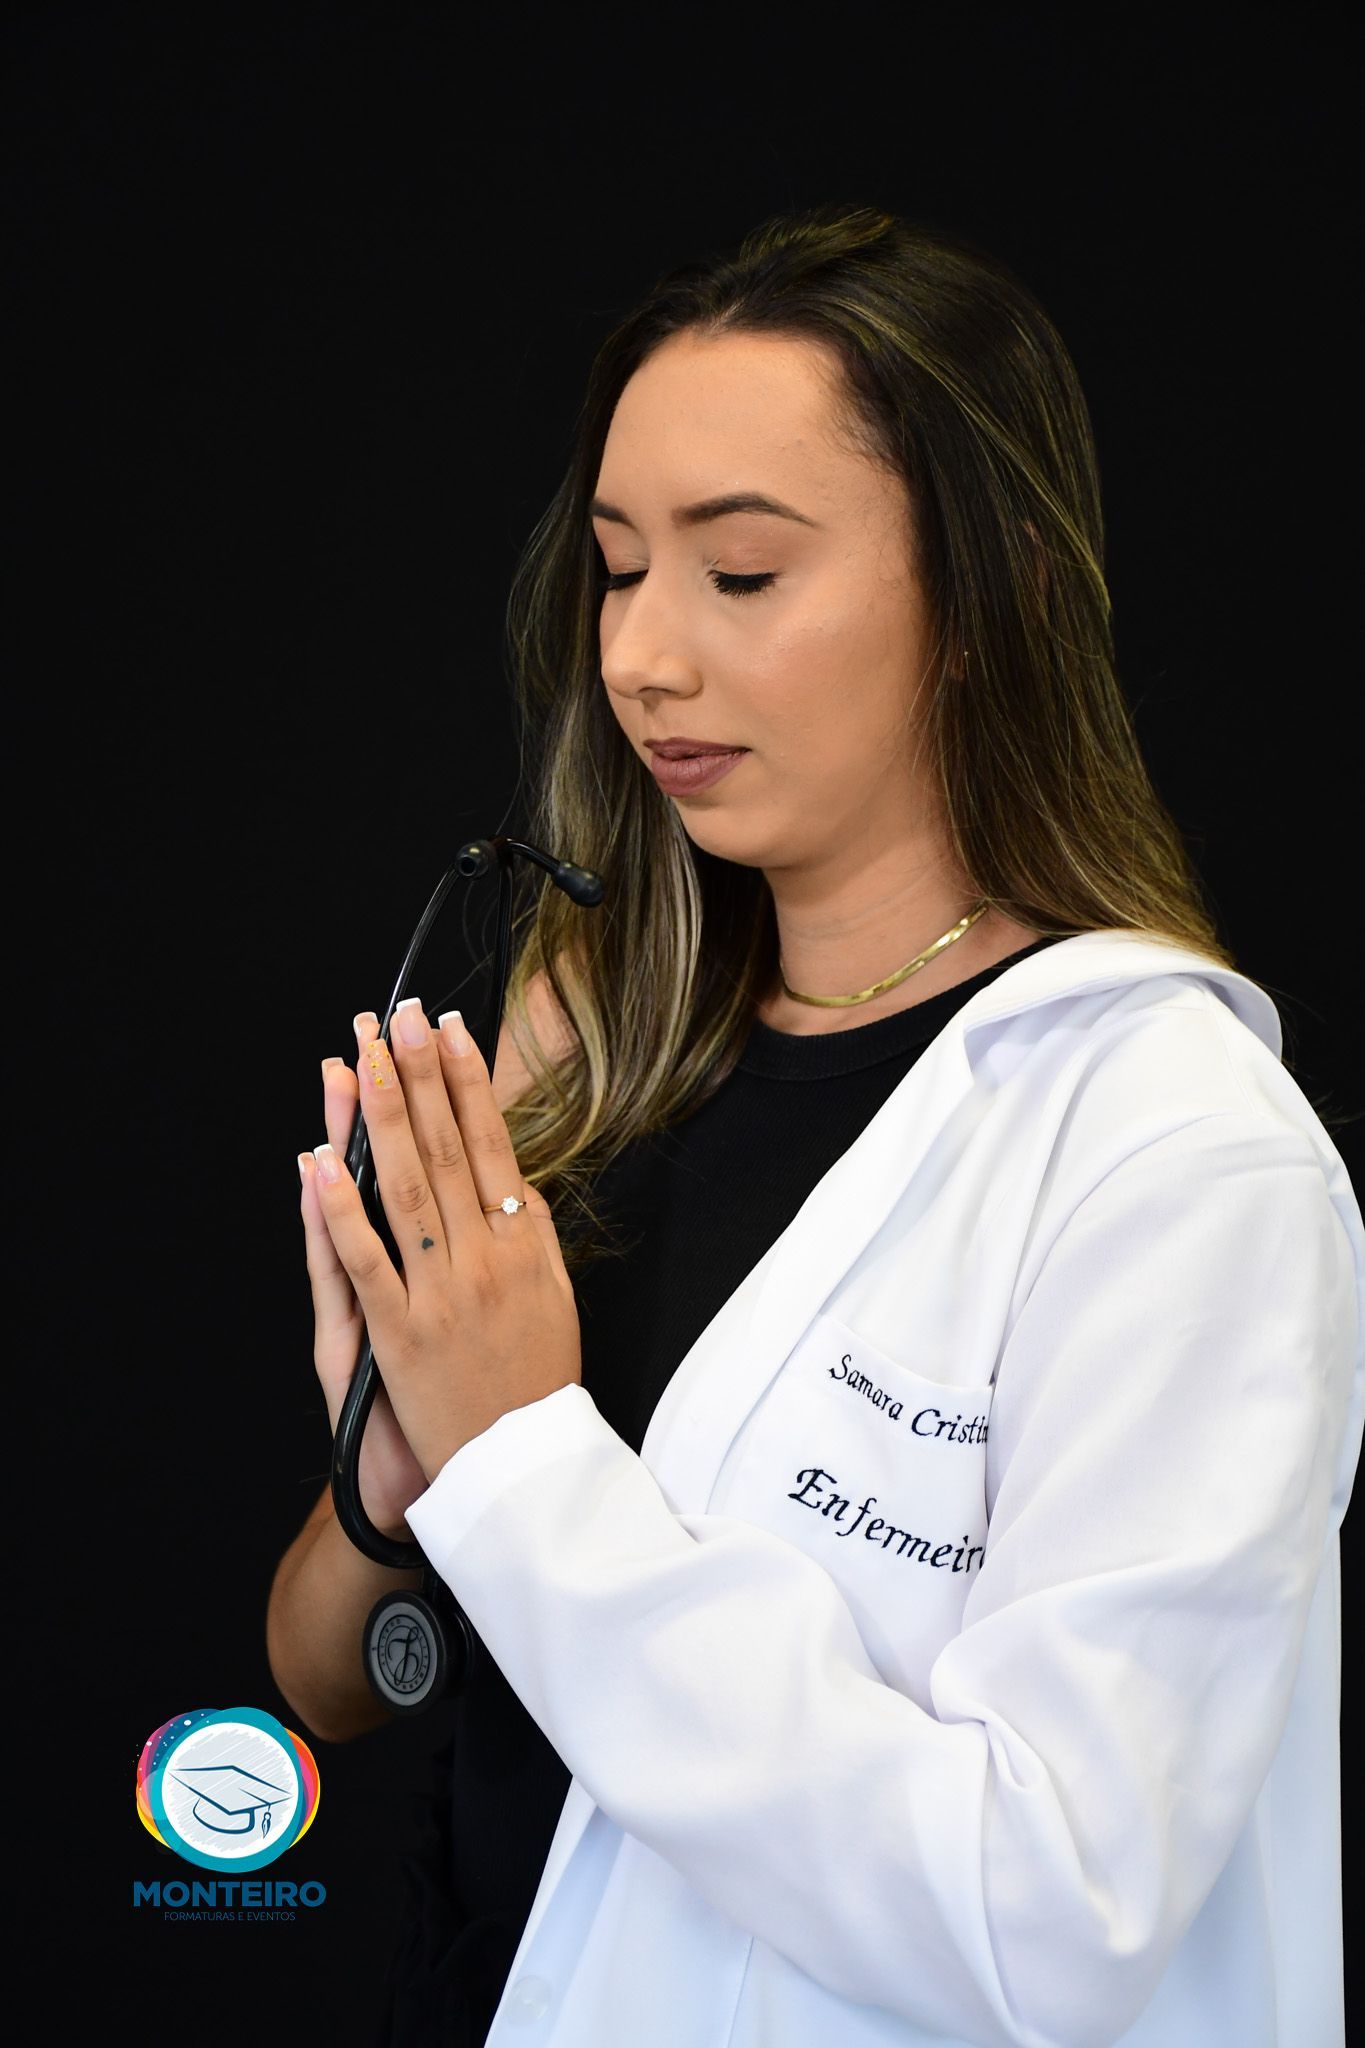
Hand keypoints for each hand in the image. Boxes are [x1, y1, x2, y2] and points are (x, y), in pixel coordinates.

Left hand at [306, 1001, 582, 1484]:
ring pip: (407, 1190)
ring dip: (381, 1119)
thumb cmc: (537, 1382)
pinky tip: (320, 1164)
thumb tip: (514, 1177)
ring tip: (360, 1060)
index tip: (449, 1027)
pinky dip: (340, 1211)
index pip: (492, 1144)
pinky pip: (365, 1263)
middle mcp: (484, 1260)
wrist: (522, 1469)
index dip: (469, 1081)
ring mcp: (440, 1295)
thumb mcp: (557, 1297)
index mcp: (523, 1246)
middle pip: (448, 1150)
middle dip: (418, 1077)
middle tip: (396, 1016)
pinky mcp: (399, 1335)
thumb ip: (533, 1235)